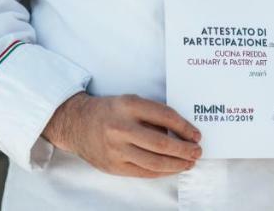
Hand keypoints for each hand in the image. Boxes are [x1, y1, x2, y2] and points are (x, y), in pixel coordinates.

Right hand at [43, 92, 201, 177]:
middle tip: (197, 151)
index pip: (165, 116)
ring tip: (189, 162)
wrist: (77, 124)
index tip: (196, 134)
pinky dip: (162, 172)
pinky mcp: (113, 166)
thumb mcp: (130, 102)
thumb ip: (152, 114)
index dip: (185, 127)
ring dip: (177, 164)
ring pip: (154, 162)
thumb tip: (181, 132)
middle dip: (184, 149)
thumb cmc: (110, 111)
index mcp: (128, 106)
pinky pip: (143, 172)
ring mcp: (116, 149)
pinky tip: (173, 168)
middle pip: (162, 143)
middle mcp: (121, 127)